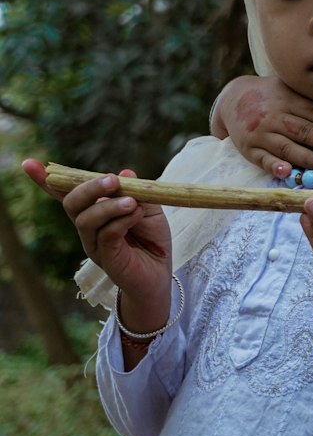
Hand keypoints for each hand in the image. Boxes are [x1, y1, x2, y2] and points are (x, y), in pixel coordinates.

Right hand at [23, 158, 173, 334]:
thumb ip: (137, 191)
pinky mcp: (105, 257)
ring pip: (85, 220)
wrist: (160, 272)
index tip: (29, 163)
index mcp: (94, 210)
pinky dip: (121, 221)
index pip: (66, 193)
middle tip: (112, 180)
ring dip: (108, 205)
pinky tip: (137, 215)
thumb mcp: (149, 208)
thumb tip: (125, 173)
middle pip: (71, 204)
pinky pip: (105, 235)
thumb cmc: (151, 238)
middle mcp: (88, 227)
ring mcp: (93, 244)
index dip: (46, 180)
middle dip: (88, 188)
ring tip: (131, 203)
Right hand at [212, 76, 312, 177]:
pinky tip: (286, 172)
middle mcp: (274, 115)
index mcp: (288, 99)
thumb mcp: (289, 90)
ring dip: (306, 157)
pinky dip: (274, 166)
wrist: (232, 97)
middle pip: (303, 129)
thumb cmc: (272, 96)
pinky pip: (263, 159)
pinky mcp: (249, 149)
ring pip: (286, 146)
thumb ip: (311, 102)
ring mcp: (260, 133)